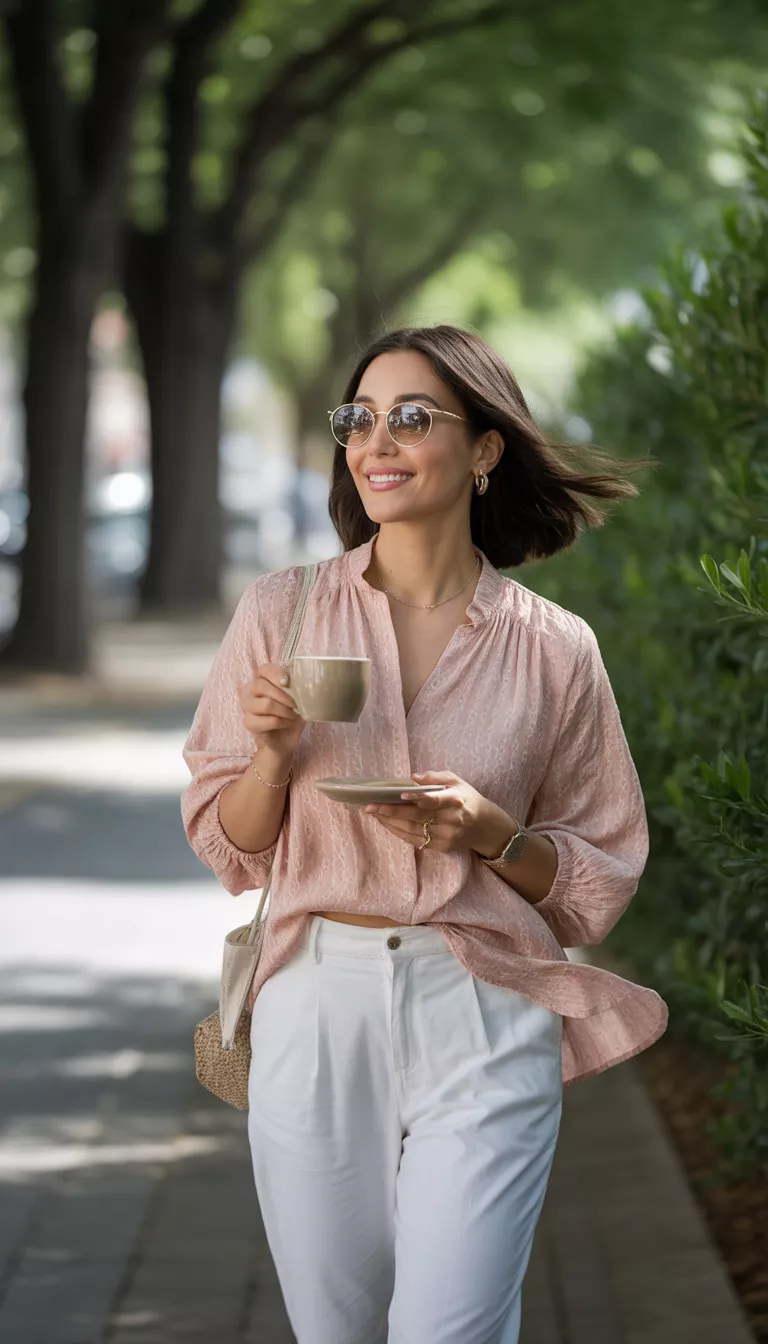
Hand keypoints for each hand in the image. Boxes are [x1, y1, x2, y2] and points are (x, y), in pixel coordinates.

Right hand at [238, 663, 305, 759]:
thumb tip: (305, 678)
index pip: (264, 669)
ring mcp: (247, 707)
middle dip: (283, 695)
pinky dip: (282, 722)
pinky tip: (286, 723)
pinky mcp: (249, 723)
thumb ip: (298, 687)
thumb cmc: (291, 714)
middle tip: (296, 704)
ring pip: (266, 704)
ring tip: (292, 715)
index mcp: (263, 680)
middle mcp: (251, 691)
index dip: (276, 674)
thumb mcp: (298, 699)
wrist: (285, 739)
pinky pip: (268, 720)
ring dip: (284, 710)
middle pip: (260, 685)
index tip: (288, 682)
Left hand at [364, 770, 512, 855]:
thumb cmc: (467, 799)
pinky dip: (398, 832)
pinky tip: (387, 824)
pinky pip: (415, 840)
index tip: (400, 794)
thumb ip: (436, 777)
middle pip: (416, 817)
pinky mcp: (441, 847)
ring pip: (412, 830)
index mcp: (456, 801)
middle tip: (370, 806)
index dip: (417, 797)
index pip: (435, 800)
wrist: (485, 827)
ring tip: (374, 814)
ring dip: (390, 823)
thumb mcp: (457, 781)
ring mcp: (446, 836)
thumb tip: (413, 778)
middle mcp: (451, 820)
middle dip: (391, 811)